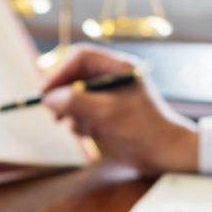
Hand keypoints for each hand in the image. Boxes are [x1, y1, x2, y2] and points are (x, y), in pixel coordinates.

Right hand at [41, 45, 198, 174]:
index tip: (46, 90)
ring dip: (68, 112)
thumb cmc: (142, 128)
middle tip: (51, 110)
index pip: (80, 58)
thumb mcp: (106, 112)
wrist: (165, 153)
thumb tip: (48, 98)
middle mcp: (110, 80)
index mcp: (117, 68)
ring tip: (72, 125)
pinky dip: (77, 124)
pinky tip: (86, 134)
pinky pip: (81, 115)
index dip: (60, 71)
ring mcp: (106, 99)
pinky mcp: (104, 118)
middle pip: (74, 77)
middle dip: (62, 94)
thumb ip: (75, 102)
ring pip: (74, 98)